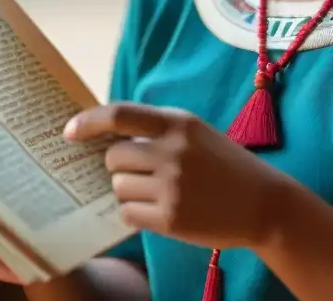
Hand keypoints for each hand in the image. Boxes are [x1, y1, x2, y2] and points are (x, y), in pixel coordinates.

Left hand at [64, 103, 286, 250]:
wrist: (264, 203)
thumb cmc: (224, 164)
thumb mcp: (196, 133)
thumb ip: (157, 129)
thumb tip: (105, 134)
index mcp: (178, 123)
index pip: (119, 114)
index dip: (88, 121)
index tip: (68, 131)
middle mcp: (173, 151)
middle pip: (112, 157)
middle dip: (118, 165)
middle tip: (141, 172)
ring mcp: (171, 186)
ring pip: (118, 187)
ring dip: (128, 190)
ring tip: (157, 191)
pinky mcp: (171, 218)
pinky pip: (128, 213)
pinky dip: (136, 213)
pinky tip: (160, 209)